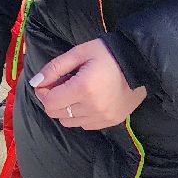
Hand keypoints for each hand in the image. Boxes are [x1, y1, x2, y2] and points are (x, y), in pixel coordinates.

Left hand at [30, 39, 146, 129]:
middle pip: (57, 114)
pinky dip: (80, 115)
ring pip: (69, 121)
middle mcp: (93, 107)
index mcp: (83, 89)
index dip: (42, 93)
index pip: (50, 103)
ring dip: (65, 109)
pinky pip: (85, 125)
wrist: (141, 63)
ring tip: (75, 92)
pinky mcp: (112, 121)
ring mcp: (104, 117)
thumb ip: (54, 68)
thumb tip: (36, 82)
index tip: (46, 82)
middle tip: (60, 84)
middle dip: (52, 100)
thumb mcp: (78, 53)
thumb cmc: (108, 54)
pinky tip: (86, 100)